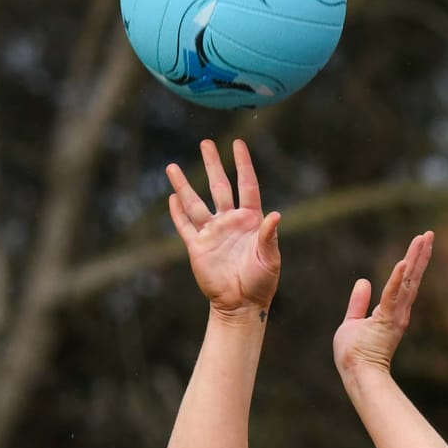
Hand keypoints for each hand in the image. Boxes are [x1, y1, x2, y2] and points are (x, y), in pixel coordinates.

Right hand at [166, 138, 280, 313]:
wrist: (241, 305)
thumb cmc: (261, 282)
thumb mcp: (269, 258)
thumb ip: (268, 236)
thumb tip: (275, 214)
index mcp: (250, 220)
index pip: (246, 186)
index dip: (242, 164)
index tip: (238, 143)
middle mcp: (229, 222)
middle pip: (219, 186)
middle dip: (212, 164)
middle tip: (206, 142)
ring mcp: (212, 233)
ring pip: (195, 203)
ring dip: (184, 185)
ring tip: (172, 166)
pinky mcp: (197, 248)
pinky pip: (185, 227)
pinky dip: (177, 213)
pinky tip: (172, 197)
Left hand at [333, 231, 432, 381]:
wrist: (357, 374)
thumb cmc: (354, 355)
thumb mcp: (353, 321)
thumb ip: (358, 302)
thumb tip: (363, 281)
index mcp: (391, 311)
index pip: (404, 282)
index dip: (411, 262)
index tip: (419, 244)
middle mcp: (399, 312)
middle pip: (412, 277)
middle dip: (420, 254)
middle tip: (429, 234)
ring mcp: (395, 315)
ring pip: (408, 281)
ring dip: (415, 259)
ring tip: (424, 238)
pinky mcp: (386, 320)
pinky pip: (392, 296)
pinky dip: (397, 279)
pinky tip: (403, 262)